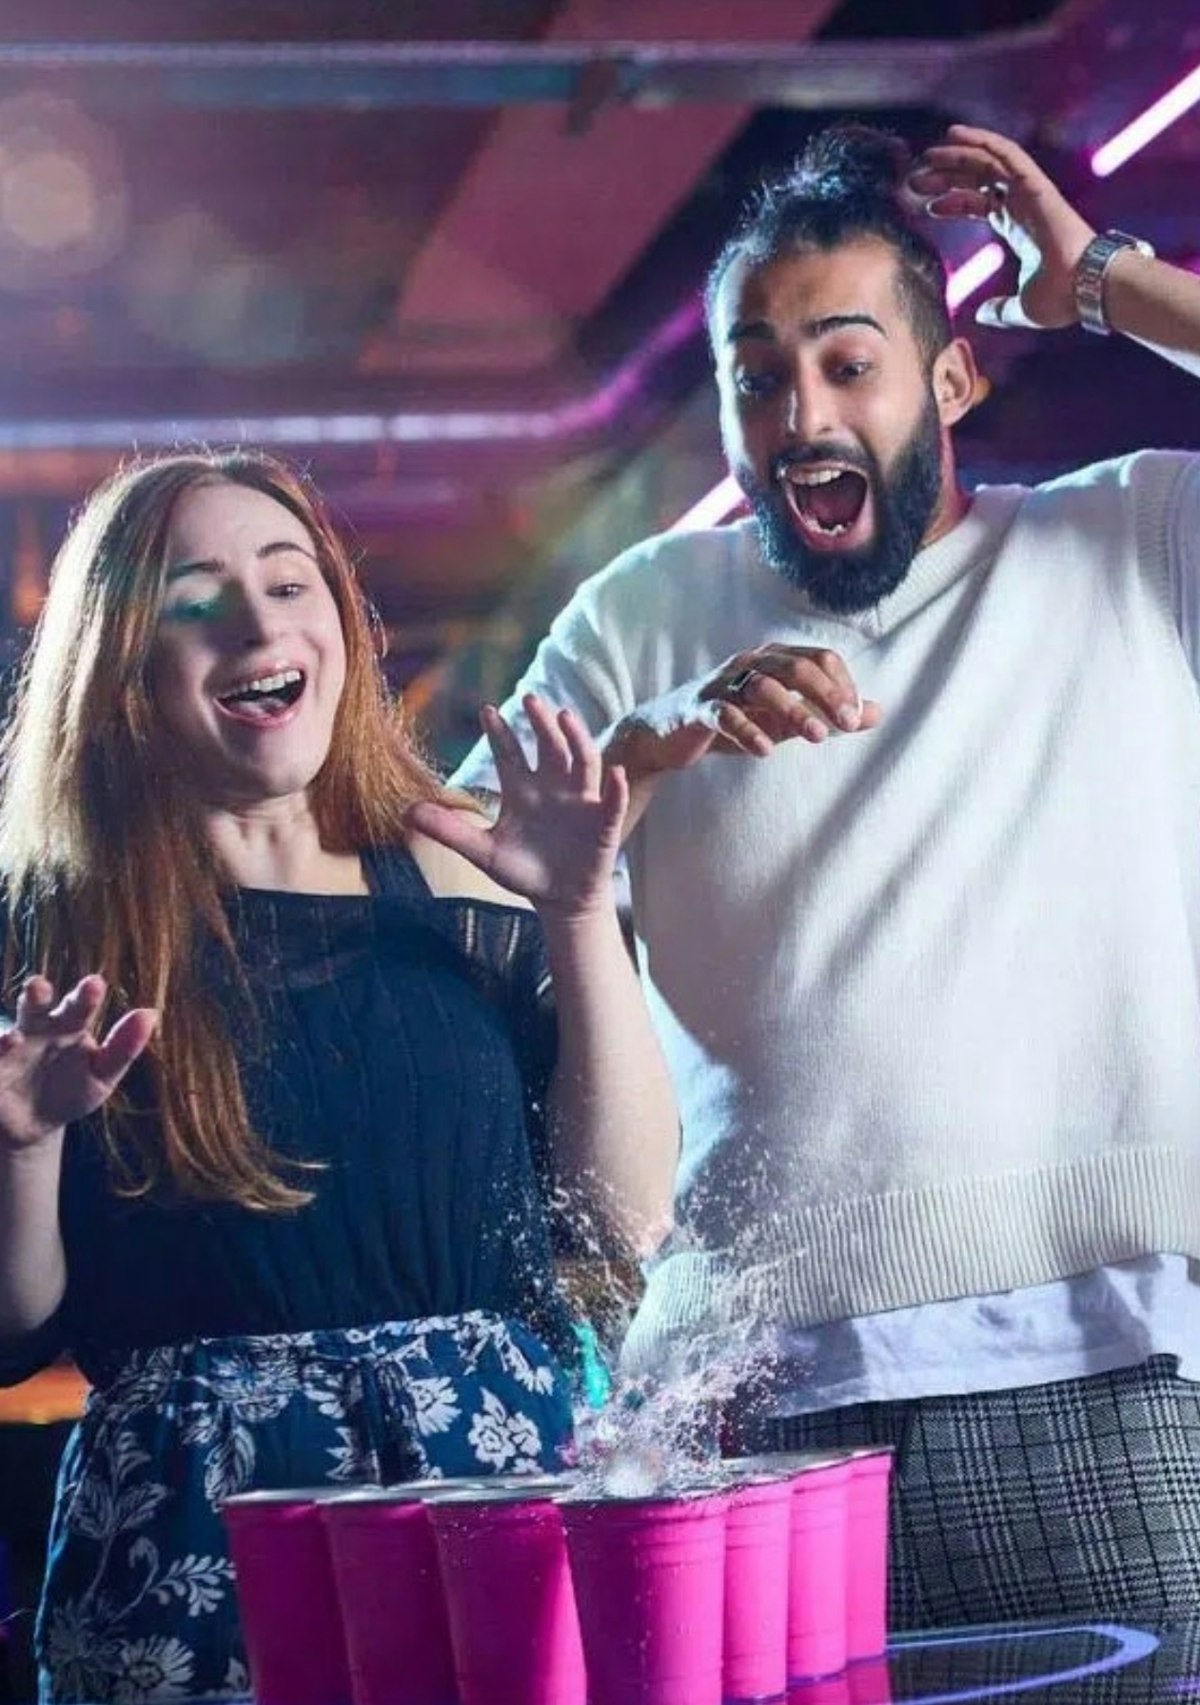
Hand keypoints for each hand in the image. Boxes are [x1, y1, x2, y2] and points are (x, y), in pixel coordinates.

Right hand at [0, 974, 156, 1151]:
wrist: (36, 1124)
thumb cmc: (73, 1089)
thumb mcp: (102, 1073)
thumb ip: (123, 1047)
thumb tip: (150, 1014)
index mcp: (67, 1025)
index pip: (78, 1006)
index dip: (84, 996)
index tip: (94, 984)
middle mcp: (34, 1029)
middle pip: (34, 1007)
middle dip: (35, 996)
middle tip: (39, 987)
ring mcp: (7, 1052)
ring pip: (3, 1038)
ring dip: (4, 1038)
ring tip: (14, 1040)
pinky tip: (1, 1054)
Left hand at [408, 696, 626, 918]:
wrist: (559, 901)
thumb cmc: (524, 871)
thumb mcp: (482, 852)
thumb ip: (448, 830)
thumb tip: (405, 813)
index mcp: (522, 791)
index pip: (509, 753)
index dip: (499, 732)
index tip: (486, 710)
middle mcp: (552, 788)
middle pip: (548, 746)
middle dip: (540, 723)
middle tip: (530, 699)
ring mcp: (579, 802)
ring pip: (582, 762)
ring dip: (577, 738)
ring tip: (567, 717)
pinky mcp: (602, 823)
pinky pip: (611, 802)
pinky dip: (615, 789)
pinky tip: (615, 775)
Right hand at [608, 644, 880, 779]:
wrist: (668, 734)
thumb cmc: (734, 720)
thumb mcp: (786, 720)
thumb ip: (828, 715)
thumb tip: (877, 713)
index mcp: (774, 658)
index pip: (819, 659)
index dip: (842, 685)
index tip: (855, 718)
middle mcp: (750, 663)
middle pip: (796, 667)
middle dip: (826, 695)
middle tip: (846, 724)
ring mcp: (723, 683)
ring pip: (763, 687)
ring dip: (794, 711)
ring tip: (817, 738)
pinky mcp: (700, 708)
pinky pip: (725, 714)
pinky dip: (747, 731)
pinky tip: (765, 751)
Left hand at [908, 124, 1095, 329]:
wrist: (1086, 287)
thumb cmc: (1063, 298)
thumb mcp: (1021, 308)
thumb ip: (1000, 310)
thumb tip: (982, 316)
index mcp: (1020, 227)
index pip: (981, 204)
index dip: (954, 202)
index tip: (929, 206)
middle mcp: (1023, 205)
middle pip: (978, 180)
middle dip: (946, 177)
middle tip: (915, 180)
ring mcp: (1029, 192)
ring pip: (987, 162)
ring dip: (955, 155)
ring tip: (925, 154)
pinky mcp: (1035, 185)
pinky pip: (1005, 155)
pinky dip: (981, 141)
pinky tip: (954, 136)